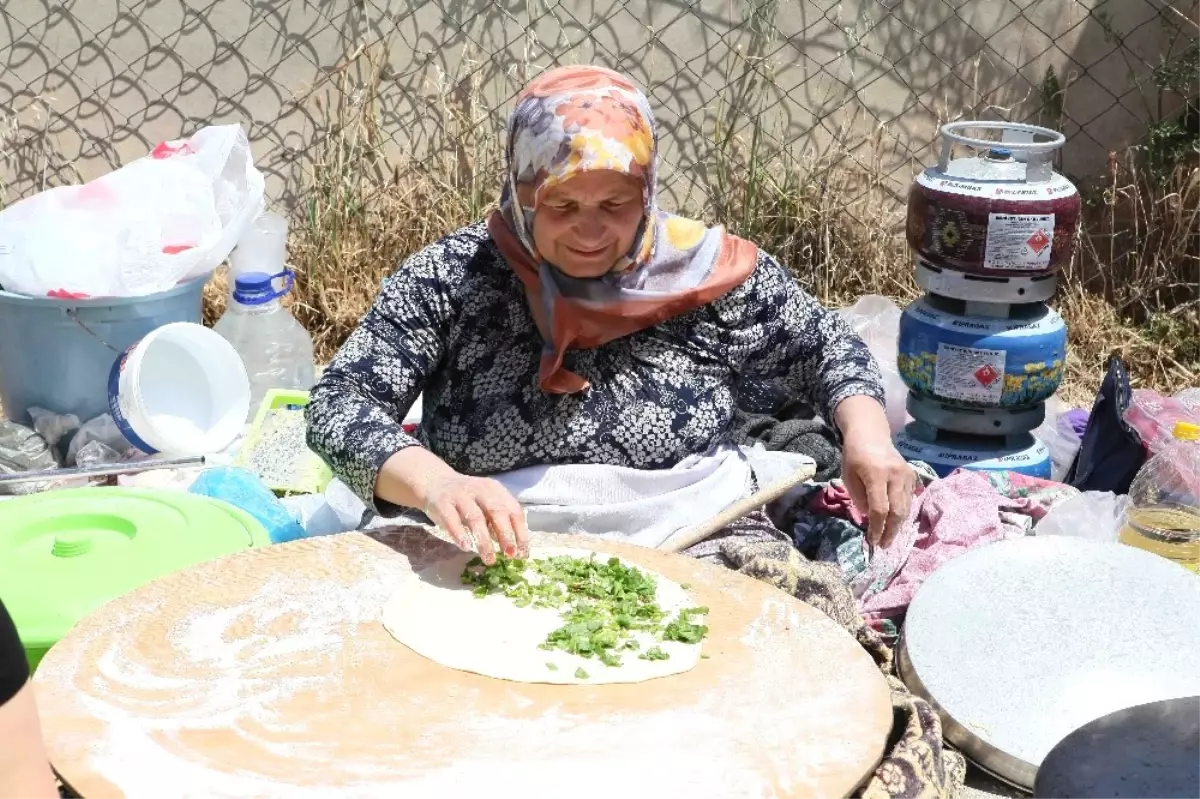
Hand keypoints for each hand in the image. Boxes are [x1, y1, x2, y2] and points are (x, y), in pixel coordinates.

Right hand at [422, 473, 529, 564]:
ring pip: (475, 517)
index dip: (520, 533)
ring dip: (484, 540)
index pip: (514, 510)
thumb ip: (498, 522)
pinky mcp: (442, 502)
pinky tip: (466, 547)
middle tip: (510, 555)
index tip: (522, 554)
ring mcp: (460, 495)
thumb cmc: (468, 500)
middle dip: (505, 535)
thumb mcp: (486, 504)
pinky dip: (459, 533)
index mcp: (496, 490)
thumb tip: (515, 550)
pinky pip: (451, 518)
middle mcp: (480, 490)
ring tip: (489, 558)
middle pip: (497, 512)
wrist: (435, 482)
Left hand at [834, 396, 914, 548]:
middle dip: (890, 531)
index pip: (879, 509)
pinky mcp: (912, 476)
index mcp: (877, 474)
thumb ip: (859, 498)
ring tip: (888, 538)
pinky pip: (909, 499)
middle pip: (897, 511)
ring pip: (906, 507)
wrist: (870, 434)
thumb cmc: (854, 455)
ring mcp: (907, 475)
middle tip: (883, 545)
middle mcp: (896, 475)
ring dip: (897, 525)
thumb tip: (871, 518)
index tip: (872, 541)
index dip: (876, 528)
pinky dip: (902, 512)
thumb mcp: (848, 476)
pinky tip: (894, 522)